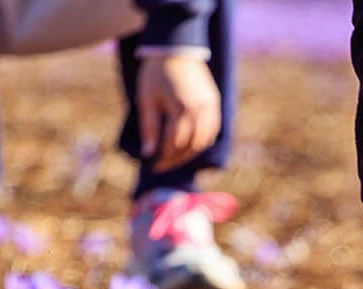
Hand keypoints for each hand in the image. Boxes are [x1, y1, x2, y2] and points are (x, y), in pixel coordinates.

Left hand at [136, 54, 221, 171]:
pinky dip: (202, 141)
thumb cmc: (157, 73)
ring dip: (190, 152)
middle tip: (163, 165)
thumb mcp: (147, 100)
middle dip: (177, 159)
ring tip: (175, 157)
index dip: (164, 158)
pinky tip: (190, 145)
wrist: (177, 48)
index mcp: (182, 109)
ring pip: (205, 140)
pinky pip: (213, 130)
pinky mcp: (215, 103)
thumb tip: (149, 154)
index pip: (175, 143)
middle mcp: (201, 110)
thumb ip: (149, 128)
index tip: (153, 165)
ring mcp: (211, 106)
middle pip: (192, 145)